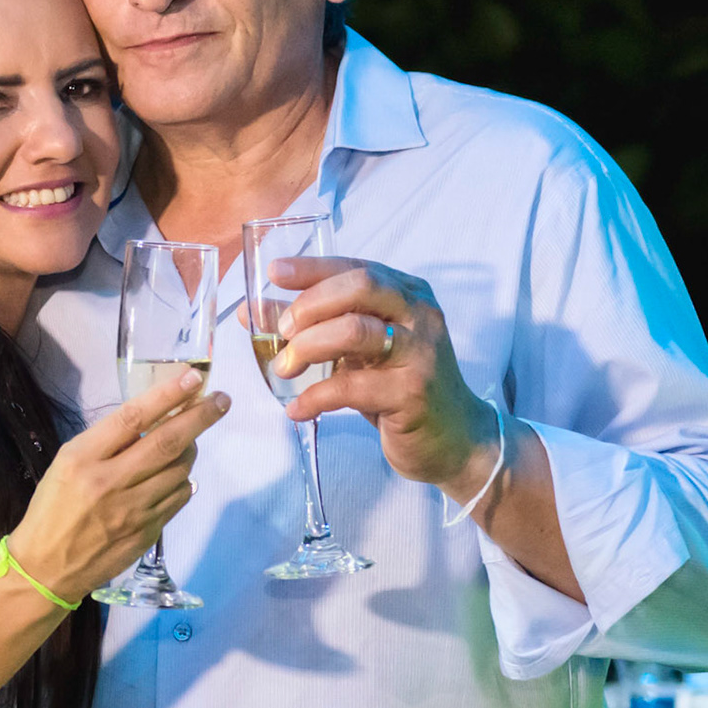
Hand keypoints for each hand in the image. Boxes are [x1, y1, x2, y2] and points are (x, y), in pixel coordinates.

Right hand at [4, 368, 229, 597]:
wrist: (45, 567)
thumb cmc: (53, 508)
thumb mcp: (67, 464)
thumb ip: (107, 443)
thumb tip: (155, 420)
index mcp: (83, 458)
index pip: (132, 418)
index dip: (167, 395)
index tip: (192, 378)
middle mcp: (109, 482)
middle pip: (166, 442)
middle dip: (200, 417)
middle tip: (221, 400)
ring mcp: (131, 510)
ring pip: (179, 471)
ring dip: (190, 451)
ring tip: (187, 442)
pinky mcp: (146, 533)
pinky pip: (178, 498)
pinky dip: (183, 482)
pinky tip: (177, 477)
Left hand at [268, 257, 498, 495]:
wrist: (454, 440)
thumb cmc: (400, 388)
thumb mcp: (360, 351)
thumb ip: (315, 326)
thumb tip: (253, 312)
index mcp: (408, 294)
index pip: (357, 268)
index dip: (313, 268)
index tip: (275, 273)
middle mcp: (420, 315)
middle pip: (360, 287)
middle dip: (311, 304)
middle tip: (282, 330)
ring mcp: (420, 353)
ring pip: (356, 331)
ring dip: (308, 347)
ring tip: (283, 369)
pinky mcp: (412, 393)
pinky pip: (353, 387)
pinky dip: (316, 397)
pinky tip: (298, 409)